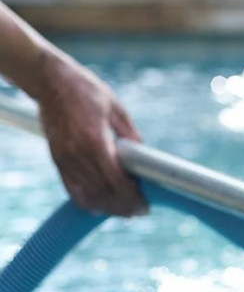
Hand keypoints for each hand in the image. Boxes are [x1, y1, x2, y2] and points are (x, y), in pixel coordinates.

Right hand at [37, 53, 146, 216]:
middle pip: (103, 192)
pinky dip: (88, 202)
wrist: (50, 80)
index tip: (145, 205)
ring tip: (125, 210)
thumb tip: (145, 158)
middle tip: (140, 211)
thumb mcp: (116, 108)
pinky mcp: (56, 160)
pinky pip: (72, 190)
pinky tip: (102, 206)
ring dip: (109, 208)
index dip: (131, 197)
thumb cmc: (86, 90)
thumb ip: (131, 135)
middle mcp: (76, 153)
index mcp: (94, 139)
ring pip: (88, 196)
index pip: (115, 179)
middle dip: (124, 206)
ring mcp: (64, 158)